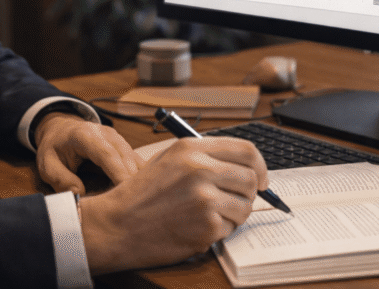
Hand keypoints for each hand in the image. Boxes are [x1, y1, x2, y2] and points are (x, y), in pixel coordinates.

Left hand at [34, 113, 141, 194]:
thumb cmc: (54, 148)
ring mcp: (117, 138)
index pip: (106, 154)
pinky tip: (138, 194)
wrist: (61, 130)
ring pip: (134, 159)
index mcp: (84, 135)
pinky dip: (139, 177)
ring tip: (139, 203)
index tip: (125, 194)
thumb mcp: (47, 164)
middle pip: (125, 157)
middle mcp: (105, 133)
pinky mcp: (123, 146)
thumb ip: (61, 179)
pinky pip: (136, 161)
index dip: (118, 172)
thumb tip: (79, 194)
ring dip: (138, 179)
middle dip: (132, 180)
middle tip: (135, 205)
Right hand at [77, 136, 268, 273]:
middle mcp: (200, 169)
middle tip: (235, 201)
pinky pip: (231, 227)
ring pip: (245, 206)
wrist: (118, 224)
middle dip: (249, 193)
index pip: (246, 149)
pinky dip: (219, 231)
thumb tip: (243, 165)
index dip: (259, 165)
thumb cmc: (142, 195)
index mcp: (191, 149)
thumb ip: (204, 157)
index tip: (260, 177)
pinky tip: (197, 227)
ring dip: (234, 214)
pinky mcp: (206, 226)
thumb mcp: (169, 160)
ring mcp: (205, 198)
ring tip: (209, 215)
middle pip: (250, 178)